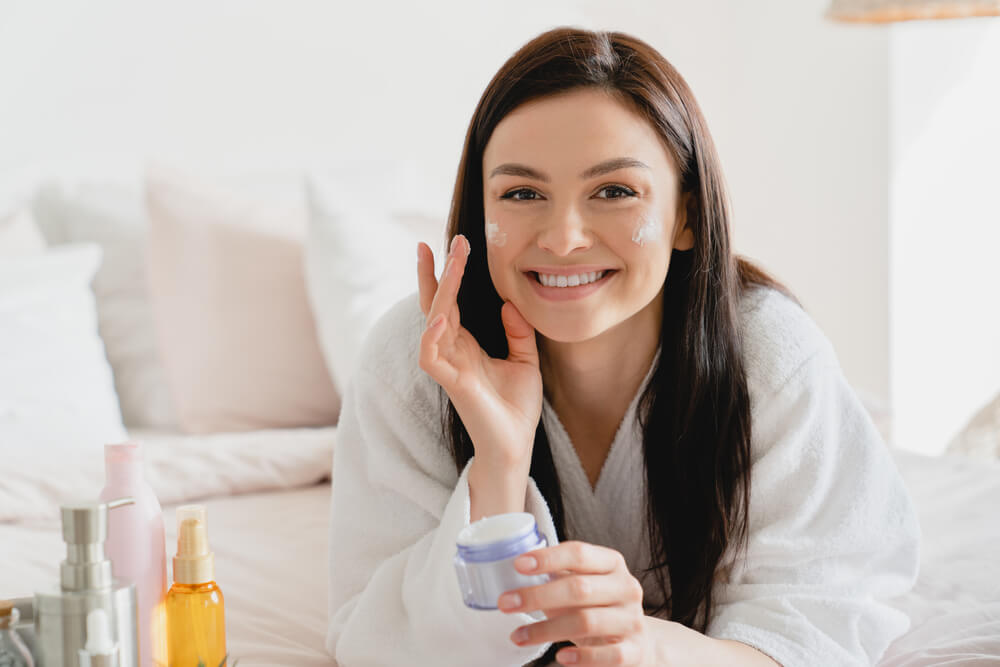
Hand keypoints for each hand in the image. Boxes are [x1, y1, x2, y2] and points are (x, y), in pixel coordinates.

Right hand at [417, 236, 542, 508]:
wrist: (516, 445)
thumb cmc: (516, 407)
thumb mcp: (526, 360)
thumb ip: (518, 332)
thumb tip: (511, 304)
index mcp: (466, 345)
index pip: (451, 303)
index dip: (448, 275)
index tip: (453, 246)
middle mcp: (452, 351)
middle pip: (437, 304)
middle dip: (439, 272)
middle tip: (449, 242)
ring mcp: (448, 366)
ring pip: (433, 320)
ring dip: (440, 291)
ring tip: (451, 264)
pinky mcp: (451, 383)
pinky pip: (430, 354)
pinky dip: (432, 334)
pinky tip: (443, 314)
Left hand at [499, 541, 651, 665]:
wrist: (638, 641)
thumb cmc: (599, 608)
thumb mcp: (583, 586)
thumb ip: (557, 578)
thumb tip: (516, 573)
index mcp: (611, 564)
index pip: (579, 553)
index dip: (548, 558)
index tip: (518, 564)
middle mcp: (626, 588)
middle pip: (579, 588)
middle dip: (537, 596)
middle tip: (506, 602)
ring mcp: (632, 620)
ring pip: (587, 621)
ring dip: (546, 630)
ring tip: (519, 636)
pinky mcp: (635, 650)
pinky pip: (607, 655)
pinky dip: (581, 657)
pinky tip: (560, 657)